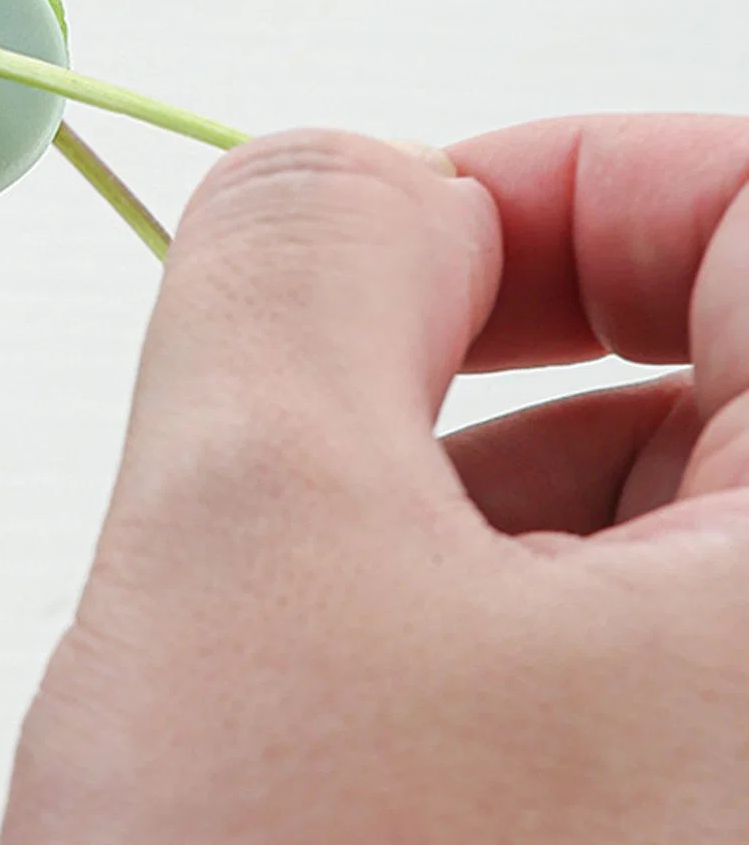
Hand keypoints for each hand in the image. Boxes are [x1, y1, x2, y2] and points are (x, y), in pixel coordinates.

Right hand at [2, 119, 748, 843]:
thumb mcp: (255, 536)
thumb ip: (294, 264)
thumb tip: (350, 182)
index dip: (564, 177)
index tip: (399, 241)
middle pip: (700, 373)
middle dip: (463, 380)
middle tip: (313, 462)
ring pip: (630, 531)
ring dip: (437, 531)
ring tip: (311, 667)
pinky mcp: (685, 837)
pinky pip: (599, 665)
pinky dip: (455, 645)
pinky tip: (354, 753)